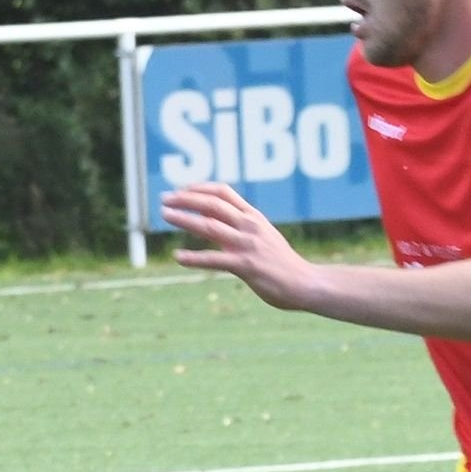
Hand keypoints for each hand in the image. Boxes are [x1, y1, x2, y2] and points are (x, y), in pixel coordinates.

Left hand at [162, 183, 310, 310]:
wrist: (305, 283)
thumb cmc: (282, 263)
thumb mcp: (264, 236)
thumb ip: (242, 226)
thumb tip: (213, 219)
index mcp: (254, 217)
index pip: (223, 192)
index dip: (199, 188)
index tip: (181, 190)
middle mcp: (249, 226)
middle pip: (212, 204)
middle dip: (185, 199)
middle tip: (164, 199)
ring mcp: (247, 245)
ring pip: (209, 226)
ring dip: (184, 219)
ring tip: (165, 215)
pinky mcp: (245, 266)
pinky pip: (214, 260)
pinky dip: (193, 258)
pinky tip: (178, 258)